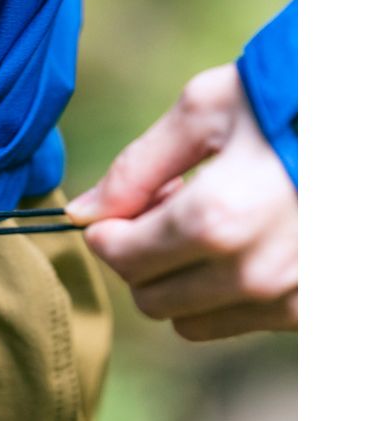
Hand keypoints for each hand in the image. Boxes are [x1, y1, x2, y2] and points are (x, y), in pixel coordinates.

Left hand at [66, 64, 296, 340]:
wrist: (366, 119)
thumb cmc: (290, 98)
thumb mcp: (205, 109)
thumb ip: (134, 167)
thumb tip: (81, 212)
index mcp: (217, 218)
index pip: (121, 257)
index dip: (107, 231)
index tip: (124, 205)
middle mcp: (251, 272)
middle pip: (147, 296)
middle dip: (139, 255)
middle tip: (167, 207)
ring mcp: (285, 299)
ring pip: (185, 319)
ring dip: (176, 279)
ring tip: (205, 224)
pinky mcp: (307, 312)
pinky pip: (230, 321)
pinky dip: (215, 292)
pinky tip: (238, 243)